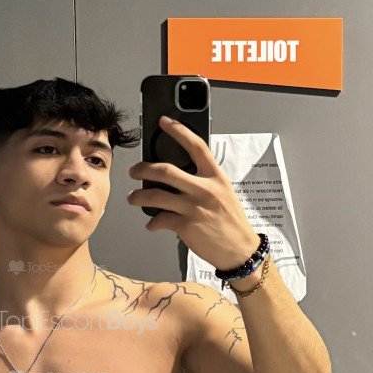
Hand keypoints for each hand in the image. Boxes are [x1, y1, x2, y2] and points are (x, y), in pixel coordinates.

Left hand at [126, 114, 259, 270]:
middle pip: (166, 171)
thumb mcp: (223, 194)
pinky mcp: (186, 226)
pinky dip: (152, 223)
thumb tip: (178, 177)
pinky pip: (159, 220)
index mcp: (215, 177)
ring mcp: (194, 208)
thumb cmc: (231, 222)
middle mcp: (204, 189)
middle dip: (143, 169)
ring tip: (133, 198)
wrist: (240, 250)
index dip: (179, 131)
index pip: (196, 146)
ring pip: (156, 195)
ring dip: (138, 196)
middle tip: (134, 171)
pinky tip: (152, 224)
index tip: (165, 122)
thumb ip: (204, 182)